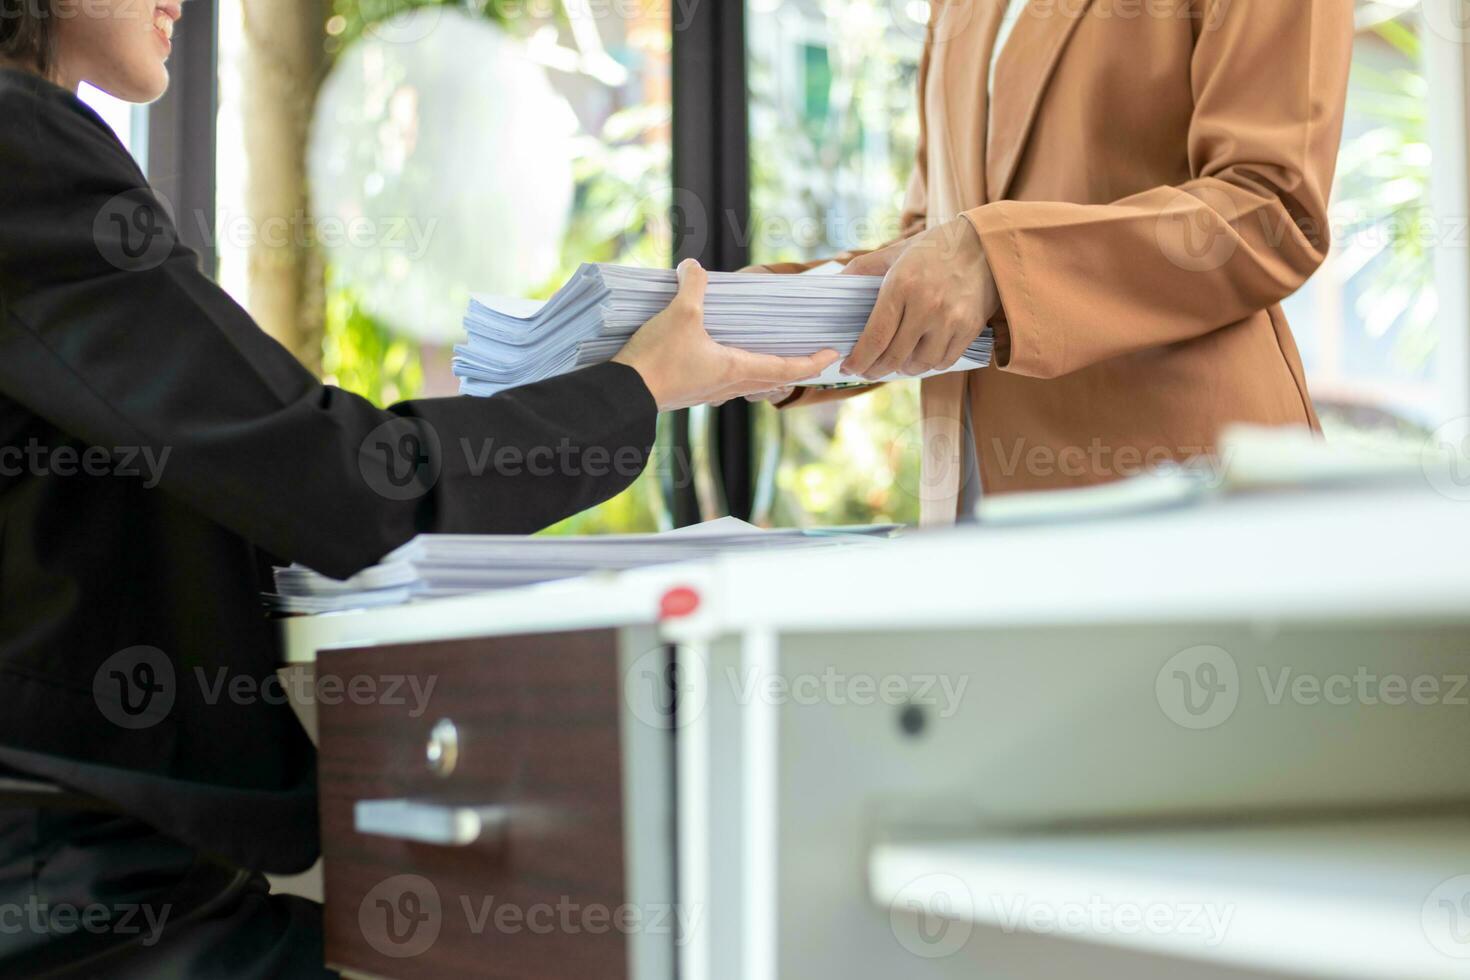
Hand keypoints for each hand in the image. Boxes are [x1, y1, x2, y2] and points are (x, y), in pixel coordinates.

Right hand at [613, 260, 838, 410]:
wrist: (624, 393)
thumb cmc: (658, 357)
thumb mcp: (680, 313)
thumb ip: (692, 286)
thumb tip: (694, 266)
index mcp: (736, 369)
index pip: (786, 368)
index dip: (812, 362)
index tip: (831, 355)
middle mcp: (728, 386)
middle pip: (772, 381)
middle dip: (792, 370)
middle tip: (807, 359)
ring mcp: (709, 393)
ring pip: (749, 387)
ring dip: (765, 376)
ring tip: (771, 361)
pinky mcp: (690, 394)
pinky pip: (725, 386)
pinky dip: (736, 376)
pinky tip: (724, 363)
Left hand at [839, 218, 999, 378]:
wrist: (985, 244)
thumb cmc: (935, 248)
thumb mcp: (896, 252)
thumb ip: (863, 268)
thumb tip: (834, 284)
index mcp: (902, 285)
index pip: (875, 337)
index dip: (859, 360)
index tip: (849, 367)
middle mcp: (926, 305)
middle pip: (894, 357)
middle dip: (875, 370)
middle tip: (867, 371)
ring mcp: (950, 319)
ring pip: (920, 364)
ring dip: (903, 369)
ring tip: (895, 364)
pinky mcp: (970, 329)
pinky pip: (944, 361)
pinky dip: (929, 365)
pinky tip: (920, 357)